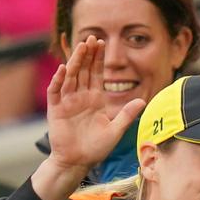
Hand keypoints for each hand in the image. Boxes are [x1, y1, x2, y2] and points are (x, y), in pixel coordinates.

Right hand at [46, 35, 145, 173]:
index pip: (97, 74)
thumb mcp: (116, 130)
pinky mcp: (56, 110)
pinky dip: (59, 81)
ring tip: (81, 46)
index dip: (99, 59)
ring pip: (71, 77)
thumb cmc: (97, 148)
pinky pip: (56, 92)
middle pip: (84, 71)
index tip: (102, 43)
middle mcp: (81, 97)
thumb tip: (143, 101)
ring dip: (75, 62)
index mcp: (96, 100)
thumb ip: (127, 115)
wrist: (78, 162)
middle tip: (92, 38)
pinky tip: (63, 69)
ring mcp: (68, 102)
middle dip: (88, 55)